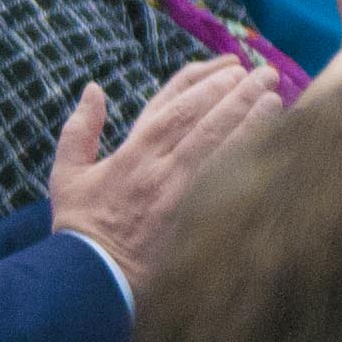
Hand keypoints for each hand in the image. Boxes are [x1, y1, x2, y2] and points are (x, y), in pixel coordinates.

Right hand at [45, 57, 275, 281]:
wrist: (95, 275)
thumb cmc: (81, 226)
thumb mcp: (67, 174)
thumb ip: (79, 129)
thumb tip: (93, 89)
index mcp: (130, 152)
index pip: (169, 103)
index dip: (200, 81)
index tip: (227, 66)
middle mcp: (157, 165)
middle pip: (201, 117)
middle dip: (233, 90)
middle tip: (262, 72)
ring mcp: (180, 190)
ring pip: (220, 142)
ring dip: (249, 115)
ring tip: (274, 94)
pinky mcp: (196, 214)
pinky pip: (229, 177)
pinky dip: (249, 155)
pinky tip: (272, 140)